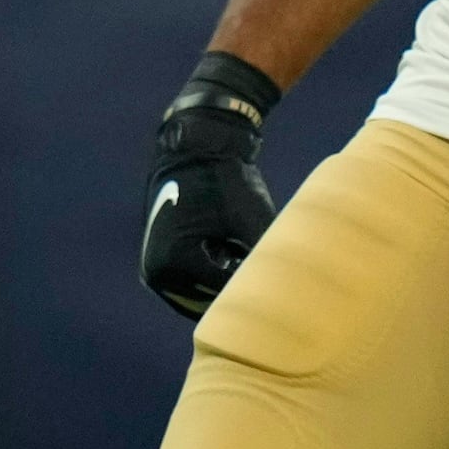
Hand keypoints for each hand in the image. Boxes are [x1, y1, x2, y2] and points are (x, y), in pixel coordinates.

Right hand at [137, 51, 280, 320]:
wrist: (197, 143)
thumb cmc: (227, 180)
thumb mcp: (252, 223)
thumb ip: (266, 263)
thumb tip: (292, 296)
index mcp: (171, 265)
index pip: (222, 299)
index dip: (256, 292)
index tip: (282, 285)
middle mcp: (156, 273)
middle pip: (209, 305)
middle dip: (238, 293)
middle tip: (269, 275)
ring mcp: (155, 267)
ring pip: (203, 295)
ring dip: (227, 284)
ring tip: (247, 254)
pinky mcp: (162, 256)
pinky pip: (195, 281)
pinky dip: (216, 272)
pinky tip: (233, 249)